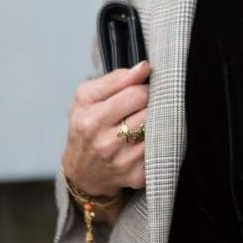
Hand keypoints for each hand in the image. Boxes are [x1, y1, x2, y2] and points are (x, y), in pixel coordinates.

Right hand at [61, 60, 149, 198]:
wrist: (82, 172)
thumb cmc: (85, 127)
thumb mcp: (87, 98)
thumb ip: (115, 79)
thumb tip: (144, 67)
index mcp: (92, 120)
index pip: (136, 94)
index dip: (142, 88)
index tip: (139, 90)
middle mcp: (107, 144)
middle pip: (150, 111)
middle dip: (150, 104)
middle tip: (143, 107)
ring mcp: (124, 162)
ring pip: (158, 130)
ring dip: (156, 122)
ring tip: (143, 122)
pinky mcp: (138, 176)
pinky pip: (160, 150)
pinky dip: (157, 142)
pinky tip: (145, 141)